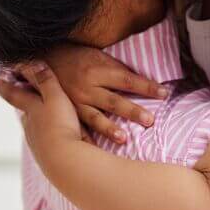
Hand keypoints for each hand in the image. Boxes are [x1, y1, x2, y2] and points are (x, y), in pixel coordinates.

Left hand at [0, 61, 83, 172]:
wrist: (66, 161)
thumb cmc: (60, 127)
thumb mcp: (55, 97)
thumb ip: (46, 80)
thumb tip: (33, 62)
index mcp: (30, 110)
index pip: (14, 94)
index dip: (5, 85)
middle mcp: (30, 127)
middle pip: (24, 112)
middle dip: (24, 103)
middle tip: (23, 94)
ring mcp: (37, 143)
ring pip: (35, 128)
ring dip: (38, 120)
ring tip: (45, 116)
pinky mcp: (48, 156)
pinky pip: (46, 141)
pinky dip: (50, 135)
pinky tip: (58, 136)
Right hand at [46, 44, 168, 144]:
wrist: (44, 58)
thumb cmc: (77, 56)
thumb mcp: (99, 55)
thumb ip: (117, 70)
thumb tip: (142, 82)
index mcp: (99, 70)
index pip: (127, 80)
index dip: (146, 87)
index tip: (165, 93)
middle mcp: (88, 87)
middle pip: (114, 101)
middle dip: (132, 111)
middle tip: (150, 120)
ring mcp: (76, 101)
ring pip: (95, 117)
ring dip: (109, 129)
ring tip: (123, 139)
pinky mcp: (66, 112)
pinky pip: (77, 128)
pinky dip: (85, 141)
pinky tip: (93, 154)